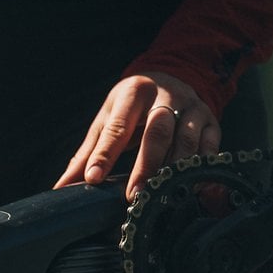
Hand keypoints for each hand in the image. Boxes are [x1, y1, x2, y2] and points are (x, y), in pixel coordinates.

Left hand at [55, 72, 219, 199]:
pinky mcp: (211, 120)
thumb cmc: (132, 106)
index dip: (105, 154)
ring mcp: (192, 108)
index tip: (94, 178)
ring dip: (173, 170)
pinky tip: (192, 187)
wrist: (173, 77)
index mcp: (133, 94)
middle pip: (157, 133)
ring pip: (186, 140)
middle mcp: (165, 98)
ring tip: (160, 194)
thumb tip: (62, 187)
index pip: (117, 127)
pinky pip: (211, 145)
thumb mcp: (107, 119)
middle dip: (145, 166)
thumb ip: (87, 154)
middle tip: (132, 195)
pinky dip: (202, 167)